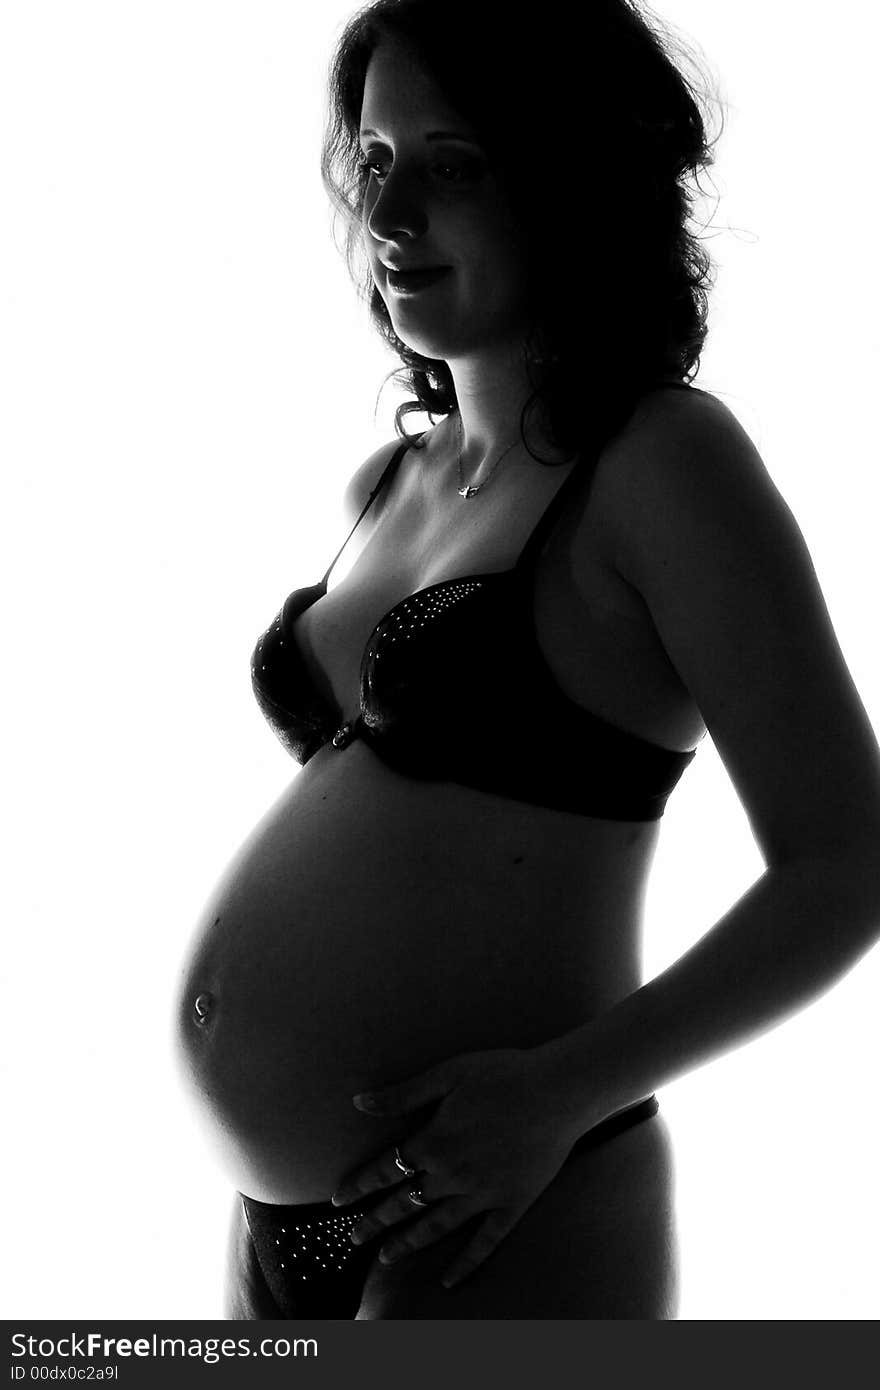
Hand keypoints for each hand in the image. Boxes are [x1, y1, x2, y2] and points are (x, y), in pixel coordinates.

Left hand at [330, 1046, 587, 1288]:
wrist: (558, 1091)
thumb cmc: (502, 1074)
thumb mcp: (447, 1074)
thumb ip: (403, 1094)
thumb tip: (360, 1102)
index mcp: (434, 1142)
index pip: (385, 1170)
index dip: (359, 1186)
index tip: (338, 1201)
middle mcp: (452, 1175)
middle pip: (404, 1204)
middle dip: (375, 1222)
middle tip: (354, 1239)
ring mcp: (482, 1195)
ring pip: (436, 1227)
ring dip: (408, 1243)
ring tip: (386, 1258)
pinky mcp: (511, 1205)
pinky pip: (484, 1242)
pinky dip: (465, 1264)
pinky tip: (448, 1281)